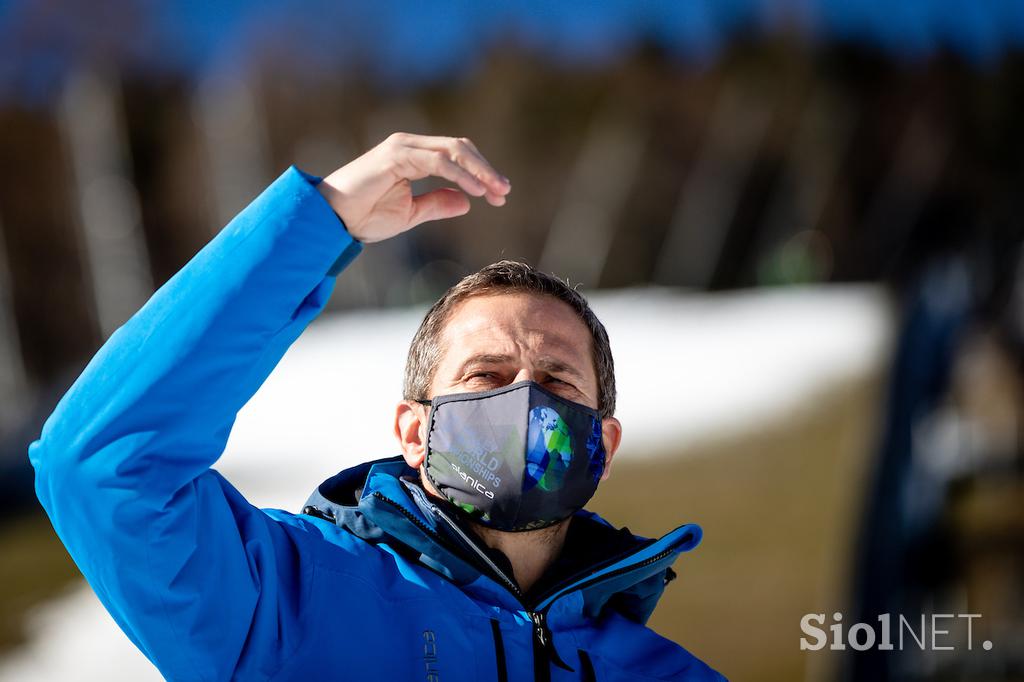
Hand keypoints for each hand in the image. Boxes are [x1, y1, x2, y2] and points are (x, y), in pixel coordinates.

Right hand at [317, 133, 510, 243]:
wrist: (333, 219)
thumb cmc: (364, 216)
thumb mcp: (410, 213)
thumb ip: (437, 203)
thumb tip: (467, 202)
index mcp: (415, 156)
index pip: (457, 156)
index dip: (481, 173)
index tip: (500, 196)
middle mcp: (411, 146)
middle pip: (460, 148)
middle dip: (486, 170)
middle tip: (505, 192)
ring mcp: (403, 147)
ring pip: (453, 151)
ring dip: (479, 171)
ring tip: (497, 192)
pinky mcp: (396, 155)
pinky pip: (437, 162)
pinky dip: (460, 175)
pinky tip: (475, 190)